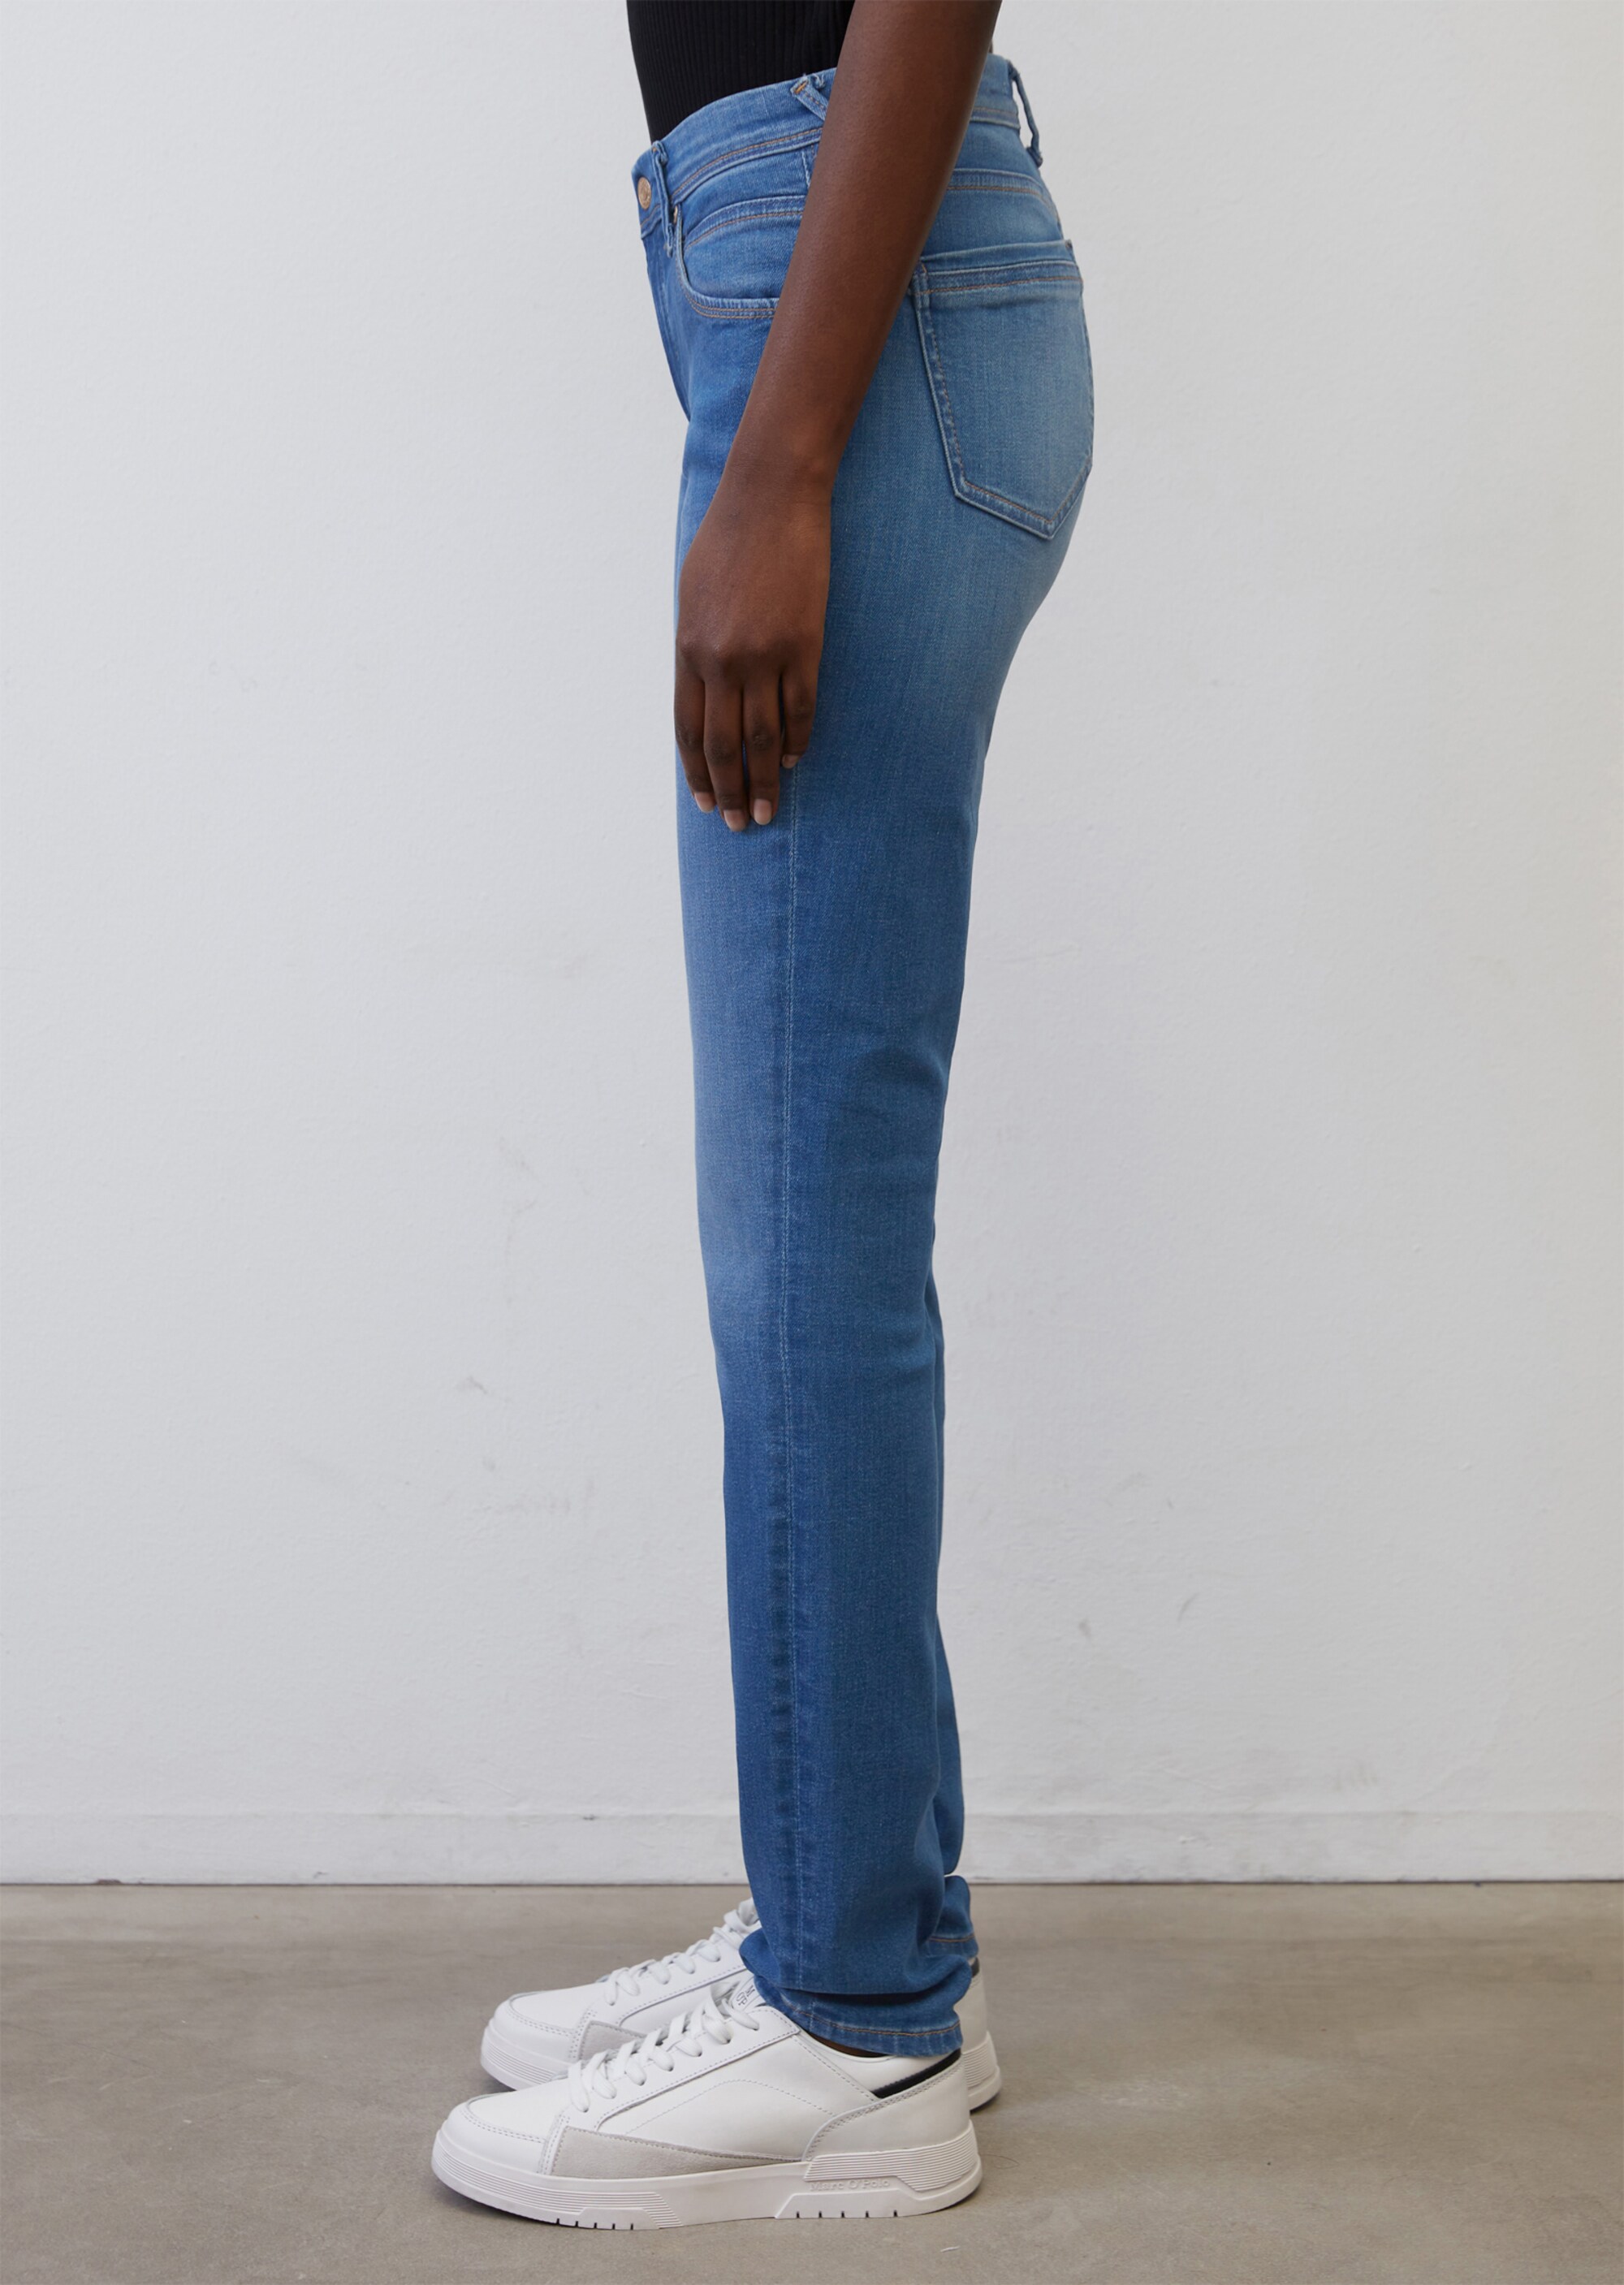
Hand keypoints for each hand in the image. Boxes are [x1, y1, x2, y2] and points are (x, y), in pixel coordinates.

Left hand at [675, 460, 829, 828]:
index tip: (703, 801)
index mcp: (688, 649)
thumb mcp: (693, 595)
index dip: (695, 770)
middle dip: (727, 791)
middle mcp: (721, 660)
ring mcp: (764, 656)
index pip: (688, 729)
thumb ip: (695, 647)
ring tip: (766, 811)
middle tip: (737, 824)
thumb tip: (703, 691)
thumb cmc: (728, 540)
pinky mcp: (804, 645)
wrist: (770, 497)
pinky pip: (800, 709)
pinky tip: (794, 761)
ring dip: (764, 781)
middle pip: (724, 745)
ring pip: (763, 738)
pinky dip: (797, 740)